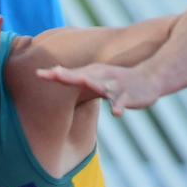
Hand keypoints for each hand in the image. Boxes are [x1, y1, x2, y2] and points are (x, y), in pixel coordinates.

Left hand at [36, 62, 160, 116]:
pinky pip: (121, 103)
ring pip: (102, 86)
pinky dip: (118, 108)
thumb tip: (55, 73)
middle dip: (68, 75)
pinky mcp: (127, 96)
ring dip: (93, 84)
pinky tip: (115, 113)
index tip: (37, 74)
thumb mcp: (95, 78)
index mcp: (92, 74)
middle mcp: (101, 77)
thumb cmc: (117, 81)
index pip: (70, 74)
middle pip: (82, 77)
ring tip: (83, 82)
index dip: (54, 75)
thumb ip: (77, 78)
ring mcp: (114, 86)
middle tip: (53, 73)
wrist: (149, 79)